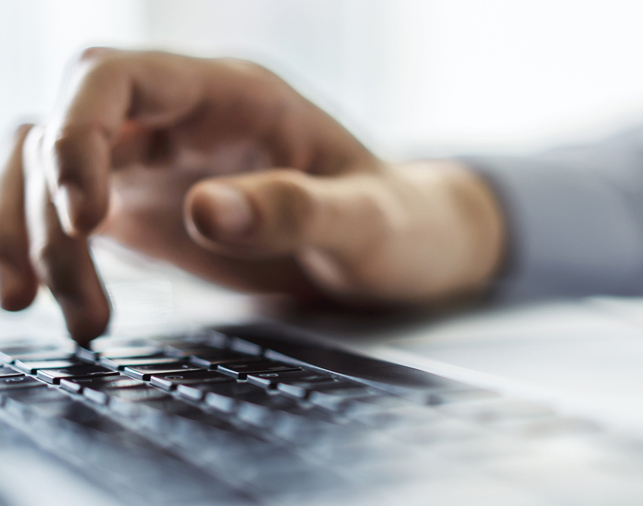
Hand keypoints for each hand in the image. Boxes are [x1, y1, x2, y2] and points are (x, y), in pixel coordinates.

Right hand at [0, 49, 504, 344]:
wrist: (398, 251)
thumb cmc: (396, 224)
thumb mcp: (366, 219)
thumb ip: (296, 210)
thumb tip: (204, 210)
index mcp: (234, 97)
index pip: (115, 76)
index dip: (76, 132)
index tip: (85, 216)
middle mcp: (182, 120)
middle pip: (59, 127)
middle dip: (43, 209)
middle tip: (65, 294)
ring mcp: (159, 163)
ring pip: (45, 172)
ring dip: (31, 240)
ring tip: (70, 319)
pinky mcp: (149, 210)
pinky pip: (68, 217)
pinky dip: (50, 257)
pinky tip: (60, 307)